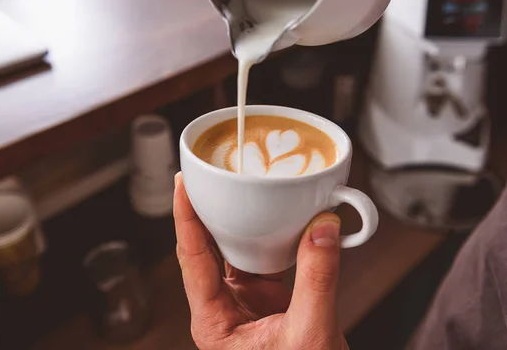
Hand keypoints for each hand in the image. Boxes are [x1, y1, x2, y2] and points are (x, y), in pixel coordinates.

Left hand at [174, 172, 348, 349]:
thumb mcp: (309, 334)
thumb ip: (318, 279)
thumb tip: (324, 227)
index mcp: (215, 322)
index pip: (193, 259)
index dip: (185, 218)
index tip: (182, 183)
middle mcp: (223, 308)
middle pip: (208, 248)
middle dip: (208, 210)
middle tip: (209, 174)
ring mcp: (245, 302)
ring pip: (237, 250)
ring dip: (242, 220)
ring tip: (241, 187)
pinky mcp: (269, 299)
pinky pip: (265, 257)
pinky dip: (274, 236)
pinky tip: (280, 216)